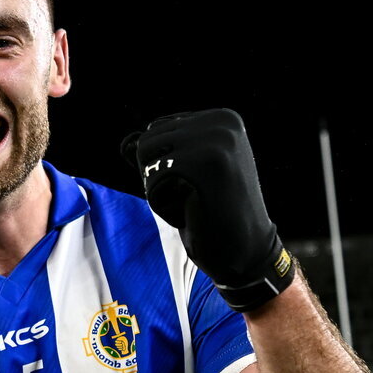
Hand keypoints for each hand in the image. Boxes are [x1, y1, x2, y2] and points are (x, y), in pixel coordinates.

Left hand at [121, 108, 293, 310]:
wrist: (247, 253)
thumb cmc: (213, 216)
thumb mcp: (186, 176)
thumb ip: (160, 154)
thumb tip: (125, 144)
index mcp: (222, 118)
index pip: (156, 130)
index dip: (164, 167)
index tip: (199, 185)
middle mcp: (222, 122)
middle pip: (147, 142)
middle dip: (158, 178)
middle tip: (195, 198)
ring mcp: (216, 140)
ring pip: (147, 158)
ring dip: (159, 191)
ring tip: (194, 204)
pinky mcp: (205, 164)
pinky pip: (153, 180)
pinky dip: (164, 206)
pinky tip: (195, 213)